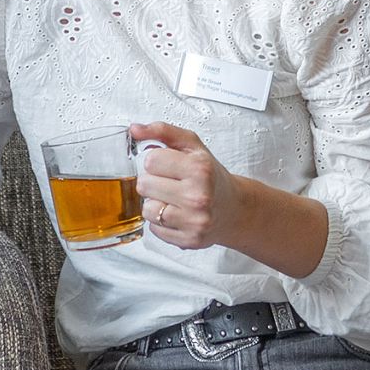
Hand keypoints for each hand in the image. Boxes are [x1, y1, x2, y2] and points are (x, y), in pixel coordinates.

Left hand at [131, 121, 248, 250]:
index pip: (150, 160)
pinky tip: (178, 215)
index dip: (156, 161)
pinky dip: (161, 222)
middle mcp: (198, 196)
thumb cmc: (210, 175)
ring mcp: (194, 221)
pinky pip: (154, 229)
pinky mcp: (189, 240)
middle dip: (153, 182)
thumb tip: (134, 129)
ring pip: (146, 209)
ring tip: (174, 200)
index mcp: (199, 168)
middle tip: (171, 183)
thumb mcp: (192, 146)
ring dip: (155, 203)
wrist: (235, 208)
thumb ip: (162, 131)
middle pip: (143, 185)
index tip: (170, 165)